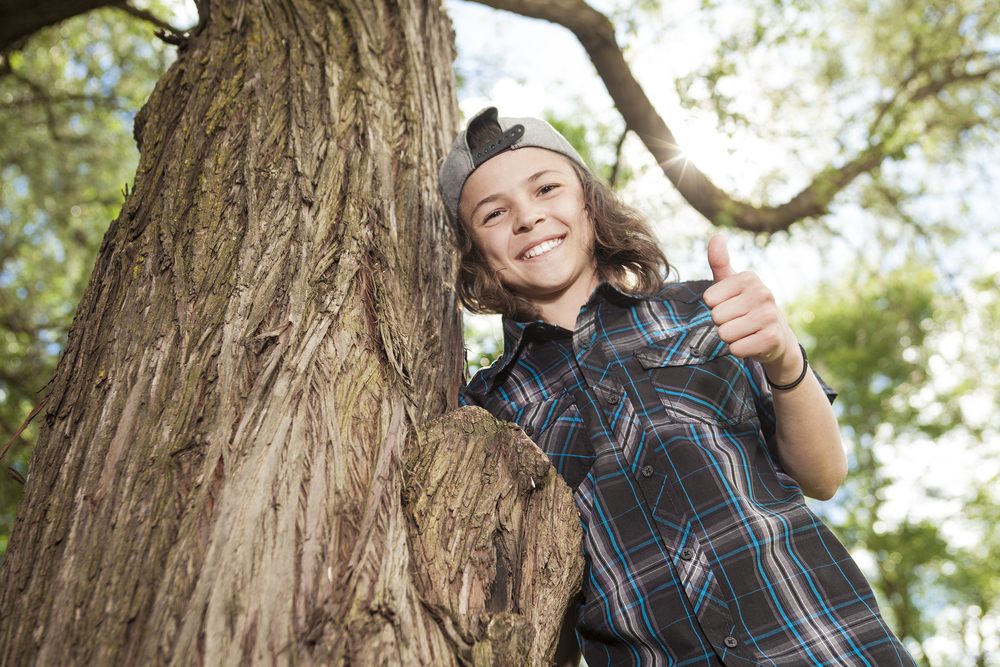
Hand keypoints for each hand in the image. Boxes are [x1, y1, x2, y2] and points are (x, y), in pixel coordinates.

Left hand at [702, 234, 798, 376]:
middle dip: (723, 323)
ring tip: (745, 331)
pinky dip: (739, 349)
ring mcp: (769, 316)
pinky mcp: (771, 339)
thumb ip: (719, 262)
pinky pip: (736, 349)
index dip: (716, 306)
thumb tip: (716, 236)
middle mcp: (763, 293)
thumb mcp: (731, 284)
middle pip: (716, 317)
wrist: (776, 336)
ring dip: (730, 337)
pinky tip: (752, 342)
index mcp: (749, 278)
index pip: (709, 299)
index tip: (731, 305)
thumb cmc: (746, 306)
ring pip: (724, 333)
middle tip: (739, 320)